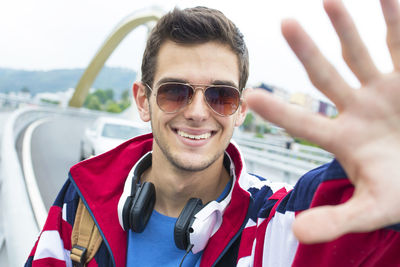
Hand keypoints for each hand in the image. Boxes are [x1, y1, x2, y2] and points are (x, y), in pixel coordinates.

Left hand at [245, 0, 399, 243]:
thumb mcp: (372, 209)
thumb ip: (336, 220)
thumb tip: (298, 234)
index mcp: (343, 139)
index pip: (304, 123)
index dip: (280, 112)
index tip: (250, 98)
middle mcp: (357, 110)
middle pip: (326, 77)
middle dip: (308, 52)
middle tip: (285, 24)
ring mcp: (383, 92)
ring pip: (361, 54)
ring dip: (347, 27)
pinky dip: (395, 22)